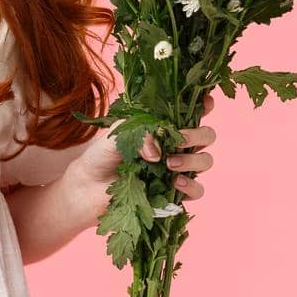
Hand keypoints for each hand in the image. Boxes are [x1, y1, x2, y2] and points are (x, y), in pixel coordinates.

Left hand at [67, 93, 217, 219]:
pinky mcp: (174, 193)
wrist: (89, 186)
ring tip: (170, 163)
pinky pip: (197, 190)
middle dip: (198, 135)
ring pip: (205, 161)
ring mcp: (177, 169)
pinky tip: (175, 182)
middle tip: (180, 139)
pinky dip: (191, 186)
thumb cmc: (102, 154)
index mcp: (164, 126)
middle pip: (207, 136)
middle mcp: (175, 146)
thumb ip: (140, 134)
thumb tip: (159, 153)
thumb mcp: (117, 135)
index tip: (205, 103)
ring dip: (194, 160)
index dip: (204, 105)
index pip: (192, 112)